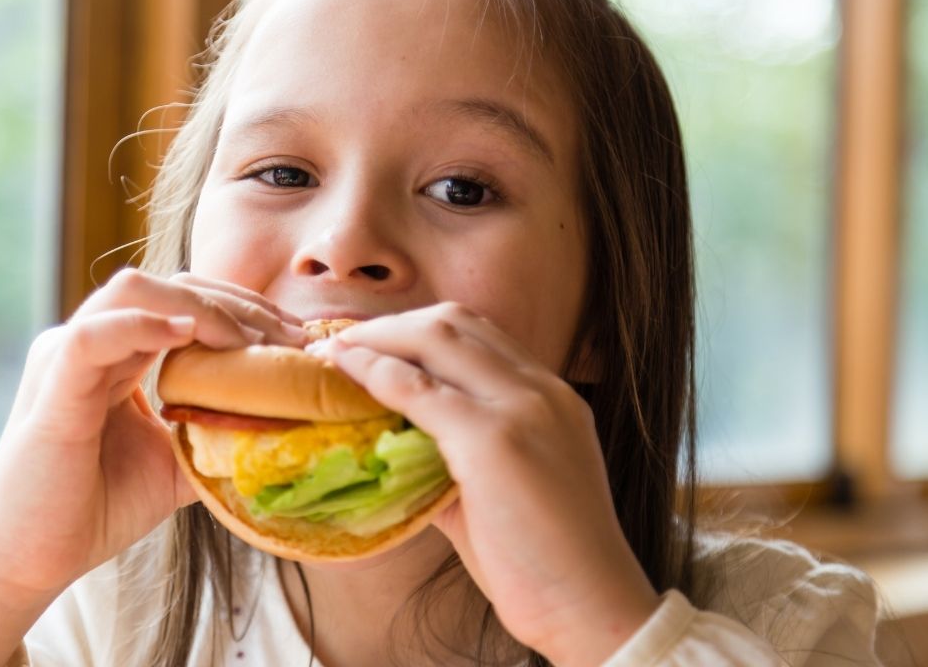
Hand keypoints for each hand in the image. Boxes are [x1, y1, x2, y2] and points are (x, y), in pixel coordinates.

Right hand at [0, 269, 308, 597]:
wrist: (32, 559)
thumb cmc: (96, 508)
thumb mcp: (176, 464)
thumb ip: (217, 436)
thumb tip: (285, 428)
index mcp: (117, 352)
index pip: (183, 300)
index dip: (243, 308)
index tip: (297, 337)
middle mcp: (89, 341)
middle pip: (168, 284)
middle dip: (235, 302)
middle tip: (289, 337)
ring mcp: (65, 358)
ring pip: (132, 291)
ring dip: (200, 307)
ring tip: (247, 341)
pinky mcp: (52, 389)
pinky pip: (93, 335)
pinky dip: (142, 325)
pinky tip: (186, 333)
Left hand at [316, 303, 658, 666]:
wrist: (591, 605)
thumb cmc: (544, 562)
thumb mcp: (502, 489)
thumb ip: (454, 458)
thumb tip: (394, 448)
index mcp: (551, 396)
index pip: (479, 334)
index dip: (419, 330)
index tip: (374, 344)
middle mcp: (541, 389)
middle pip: (455, 322)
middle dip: (393, 325)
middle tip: (345, 344)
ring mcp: (520, 408)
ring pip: (436, 338)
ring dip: (378, 339)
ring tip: (336, 353)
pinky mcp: (493, 439)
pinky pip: (419, 390)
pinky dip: (376, 374)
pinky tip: (347, 375)